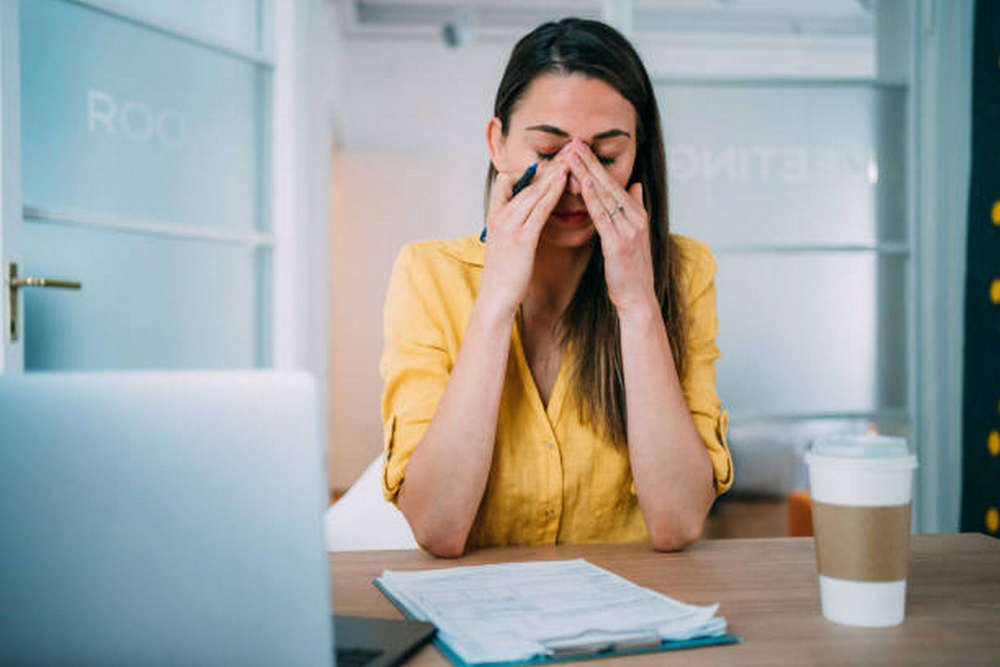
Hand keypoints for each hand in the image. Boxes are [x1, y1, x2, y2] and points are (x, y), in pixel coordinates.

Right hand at [478, 152, 569, 318]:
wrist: (495, 298)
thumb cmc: (503, 276)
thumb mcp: (504, 246)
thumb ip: (512, 229)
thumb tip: (525, 221)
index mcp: (494, 218)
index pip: (504, 182)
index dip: (525, 172)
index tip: (547, 163)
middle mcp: (499, 217)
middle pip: (524, 183)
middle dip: (546, 166)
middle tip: (565, 150)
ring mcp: (509, 226)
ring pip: (532, 191)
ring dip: (552, 174)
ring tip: (569, 159)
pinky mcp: (522, 237)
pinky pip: (539, 209)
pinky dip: (551, 192)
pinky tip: (564, 181)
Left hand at [564, 141, 656, 316]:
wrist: (638, 298)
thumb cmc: (630, 269)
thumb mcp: (636, 235)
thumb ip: (635, 207)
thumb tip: (636, 185)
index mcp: (636, 214)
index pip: (612, 183)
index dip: (596, 164)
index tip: (580, 147)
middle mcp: (635, 217)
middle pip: (608, 183)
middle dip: (589, 161)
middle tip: (572, 142)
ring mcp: (629, 229)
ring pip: (604, 195)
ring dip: (586, 172)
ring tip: (571, 155)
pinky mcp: (619, 243)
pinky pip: (603, 216)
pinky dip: (592, 197)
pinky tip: (582, 182)